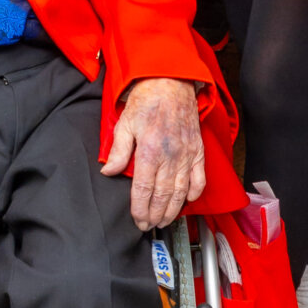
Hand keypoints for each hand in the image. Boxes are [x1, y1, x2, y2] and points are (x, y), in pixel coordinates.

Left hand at [101, 77, 204, 229]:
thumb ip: (119, 151)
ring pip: (181, 192)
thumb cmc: (146, 100)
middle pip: (163, 195)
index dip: (140, 209)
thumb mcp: (124, 123)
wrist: (171, 82)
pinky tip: (187, 202)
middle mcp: (170, 156)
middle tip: (148, 226)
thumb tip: (108, 173)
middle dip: (155, 215)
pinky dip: (194, 193)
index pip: (144, 189)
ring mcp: (187, 154)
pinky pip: (199, 178)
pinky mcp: (198, 150)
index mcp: (150, 150)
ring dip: (173, 210)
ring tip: (164, 220)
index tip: (137, 220)